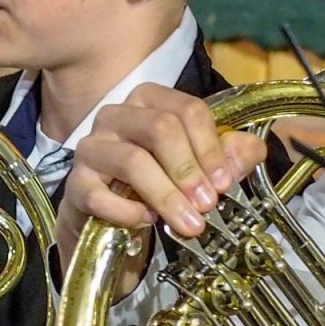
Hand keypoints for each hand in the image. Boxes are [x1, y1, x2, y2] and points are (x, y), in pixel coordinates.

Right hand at [54, 83, 266, 291]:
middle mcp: (117, 115)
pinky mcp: (76, 183)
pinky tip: (147, 223)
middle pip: (160, 128)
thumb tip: (248, 151)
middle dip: (189, 170)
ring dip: (167, 196)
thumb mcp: (198, 169)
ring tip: (190, 224)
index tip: (224, 183)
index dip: (211, 148)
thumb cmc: (157, 183)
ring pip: (133, 161)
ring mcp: (92, 147)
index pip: (187, 110)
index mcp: (150, 101)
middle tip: (208, 204)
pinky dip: (129, 212)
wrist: (111, 221)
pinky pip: (101, 194)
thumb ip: (230, 157)